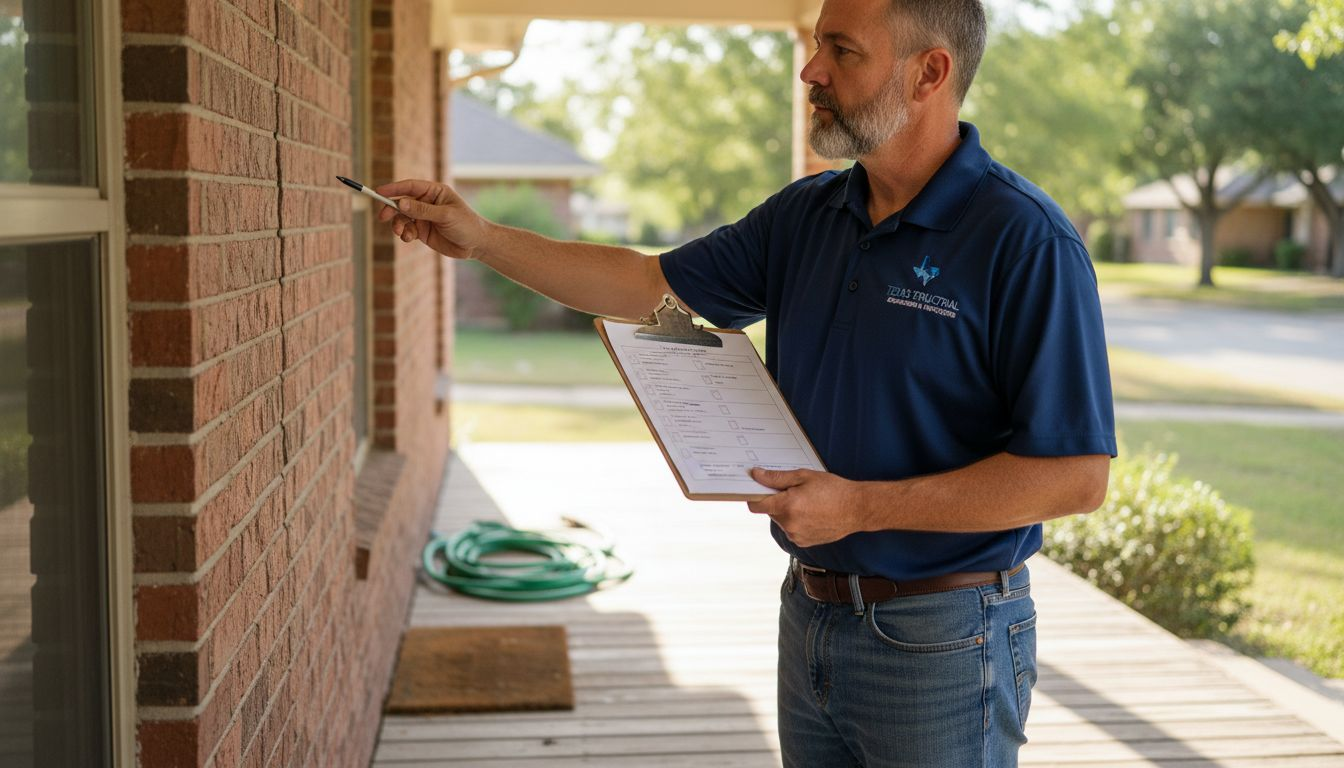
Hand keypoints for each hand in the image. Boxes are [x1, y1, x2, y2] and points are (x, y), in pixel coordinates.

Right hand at [374, 179, 488, 258]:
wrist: (477, 245)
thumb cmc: (466, 225)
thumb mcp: (445, 216)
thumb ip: (423, 210)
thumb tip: (401, 203)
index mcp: (435, 192)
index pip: (410, 186)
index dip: (394, 188)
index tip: (379, 192)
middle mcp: (427, 202)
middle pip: (402, 202)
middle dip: (391, 209)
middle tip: (383, 217)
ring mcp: (424, 217)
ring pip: (402, 218)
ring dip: (398, 224)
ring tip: (401, 232)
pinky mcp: (423, 231)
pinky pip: (407, 230)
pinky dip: (404, 234)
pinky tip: (409, 238)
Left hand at [746, 468, 865, 547]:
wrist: (856, 509)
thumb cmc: (833, 490)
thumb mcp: (804, 476)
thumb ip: (777, 478)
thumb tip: (756, 475)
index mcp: (787, 506)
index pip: (756, 505)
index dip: (754, 495)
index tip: (757, 489)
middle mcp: (789, 524)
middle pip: (770, 511)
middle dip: (777, 501)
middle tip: (795, 491)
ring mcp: (796, 535)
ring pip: (781, 520)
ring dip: (787, 512)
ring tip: (808, 502)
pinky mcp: (803, 542)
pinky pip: (791, 529)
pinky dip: (796, 521)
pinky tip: (811, 513)